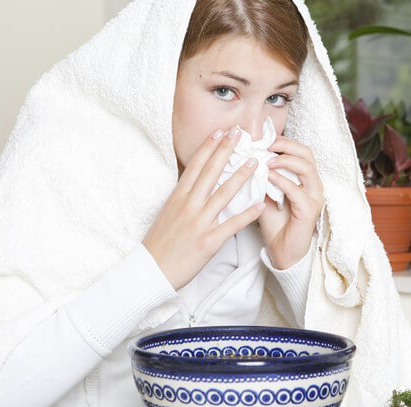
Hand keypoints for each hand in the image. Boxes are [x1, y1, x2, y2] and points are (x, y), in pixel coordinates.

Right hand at [142, 126, 264, 290]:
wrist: (150, 271)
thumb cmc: (160, 243)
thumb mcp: (167, 212)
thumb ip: (182, 196)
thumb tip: (195, 181)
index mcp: (178, 197)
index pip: (196, 166)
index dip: (209, 147)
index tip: (220, 131)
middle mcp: (188, 206)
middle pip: (210, 173)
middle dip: (226, 151)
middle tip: (240, 133)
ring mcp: (199, 223)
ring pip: (223, 195)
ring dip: (240, 177)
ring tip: (254, 162)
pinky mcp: (208, 242)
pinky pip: (231, 226)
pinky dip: (247, 215)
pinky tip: (260, 205)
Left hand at [258, 135, 323, 268]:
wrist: (281, 251)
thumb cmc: (274, 222)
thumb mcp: (264, 193)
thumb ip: (259, 176)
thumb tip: (245, 156)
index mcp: (304, 178)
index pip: (299, 150)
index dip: (282, 141)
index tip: (262, 139)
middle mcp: (313, 184)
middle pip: (306, 153)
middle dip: (286, 145)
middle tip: (266, 144)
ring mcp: (314, 197)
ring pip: (306, 168)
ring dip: (285, 161)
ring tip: (266, 161)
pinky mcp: (309, 211)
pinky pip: (297, 191)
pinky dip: (282, 182)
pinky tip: (268, 178)